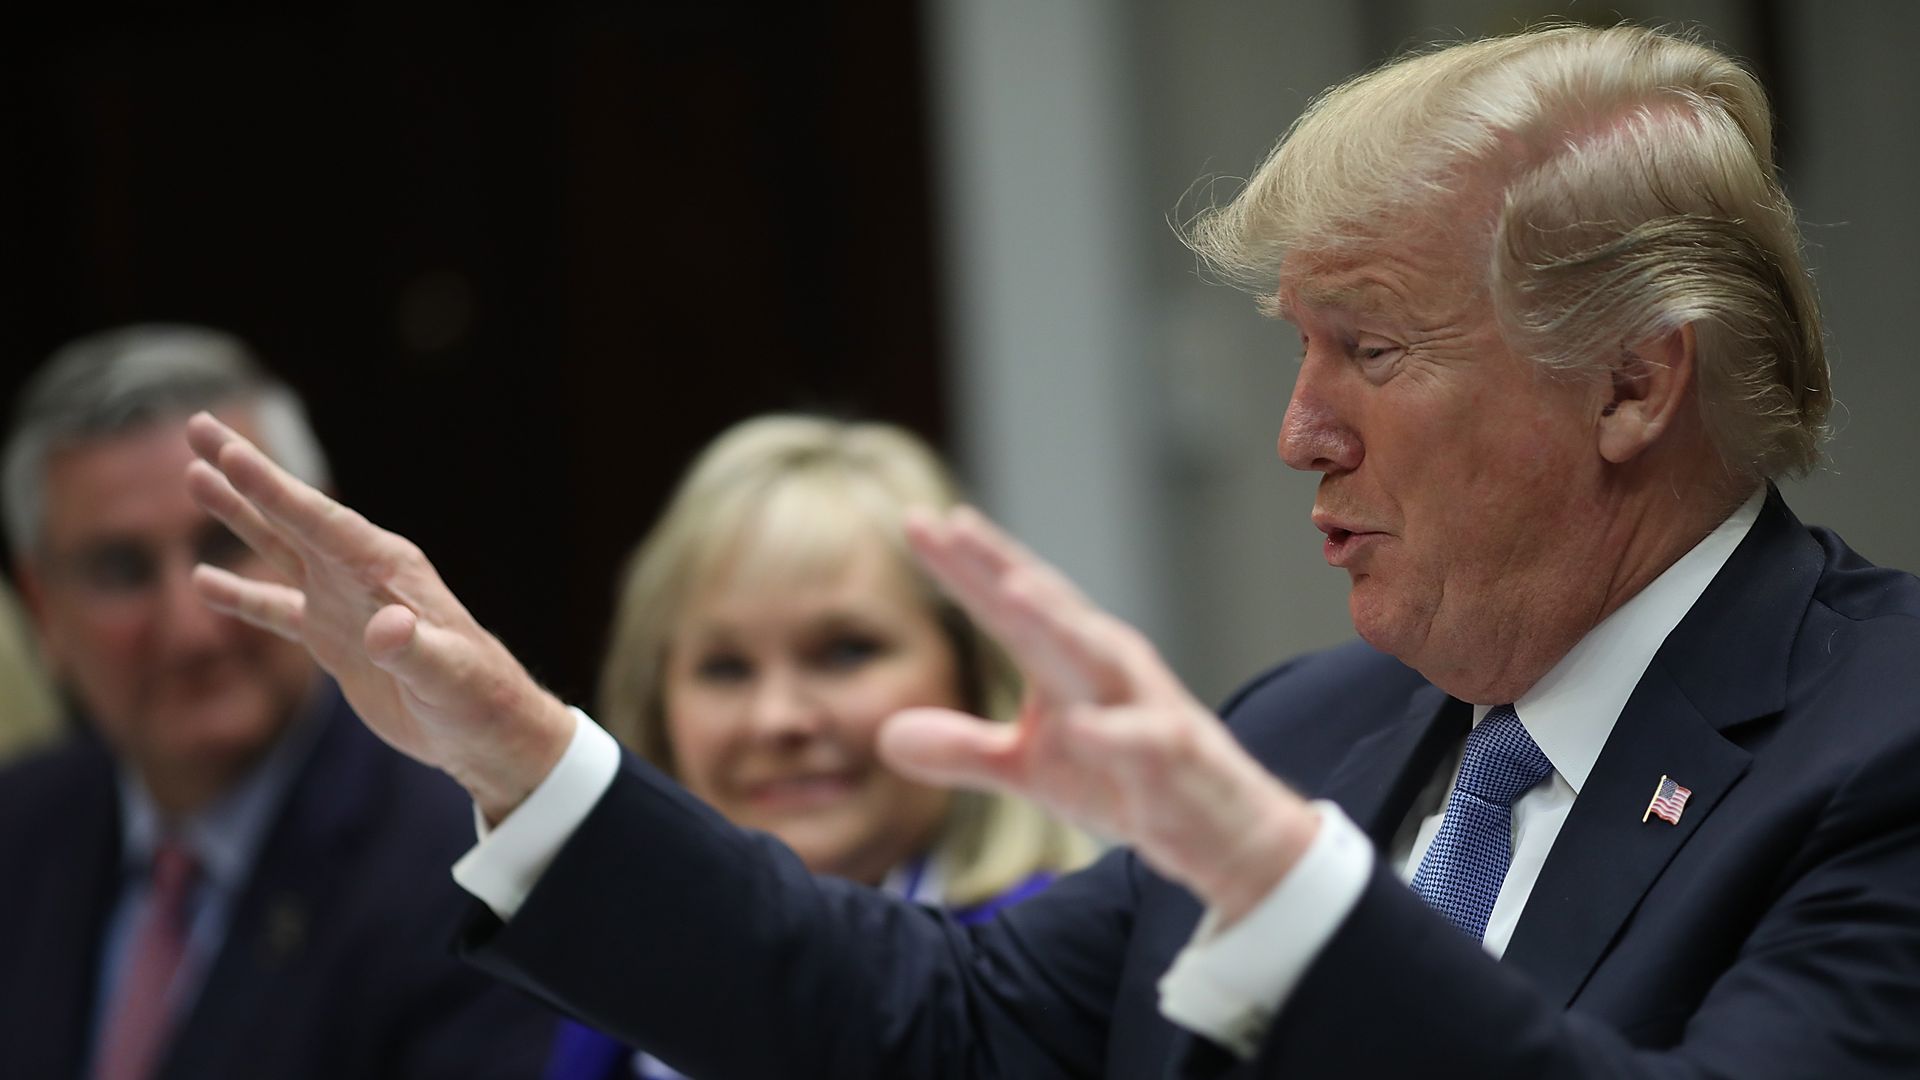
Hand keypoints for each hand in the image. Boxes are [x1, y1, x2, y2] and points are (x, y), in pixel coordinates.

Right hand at [182, 412, 573, 821]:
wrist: (485, 730)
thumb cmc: (477, 697)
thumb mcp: (449, 675)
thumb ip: (416, 649)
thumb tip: (385, 629)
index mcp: (388, 569)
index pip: (321, 521)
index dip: (274, 489)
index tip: (231, 452)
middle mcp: (362, 574)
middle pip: (293, 516)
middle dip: (245, 474)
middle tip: (197, 427)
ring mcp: (345, 604)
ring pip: (280, 549)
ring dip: (238, 515)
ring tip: (193, 475)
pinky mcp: (335, 639)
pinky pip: (276, 609)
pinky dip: (240, 595)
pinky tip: (203, 581)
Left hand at [881, 508, 1318, 922]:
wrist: (1219, 831)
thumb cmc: (1124, 782)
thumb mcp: (1030, 770)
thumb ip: (963, 748)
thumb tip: (887, 737)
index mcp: (1067, 658)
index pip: (1007, 604)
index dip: (964, 566)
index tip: (915, 523)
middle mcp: (1105, 664)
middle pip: (1046, 607)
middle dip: (999, 566)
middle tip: (951, 526)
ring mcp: (1142, 704)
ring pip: (1096, 654)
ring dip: (1056, 621)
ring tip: (1009, 589)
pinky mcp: (1172, 754)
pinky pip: (1138, 741)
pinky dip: (1110, 733)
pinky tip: (1076, 728)